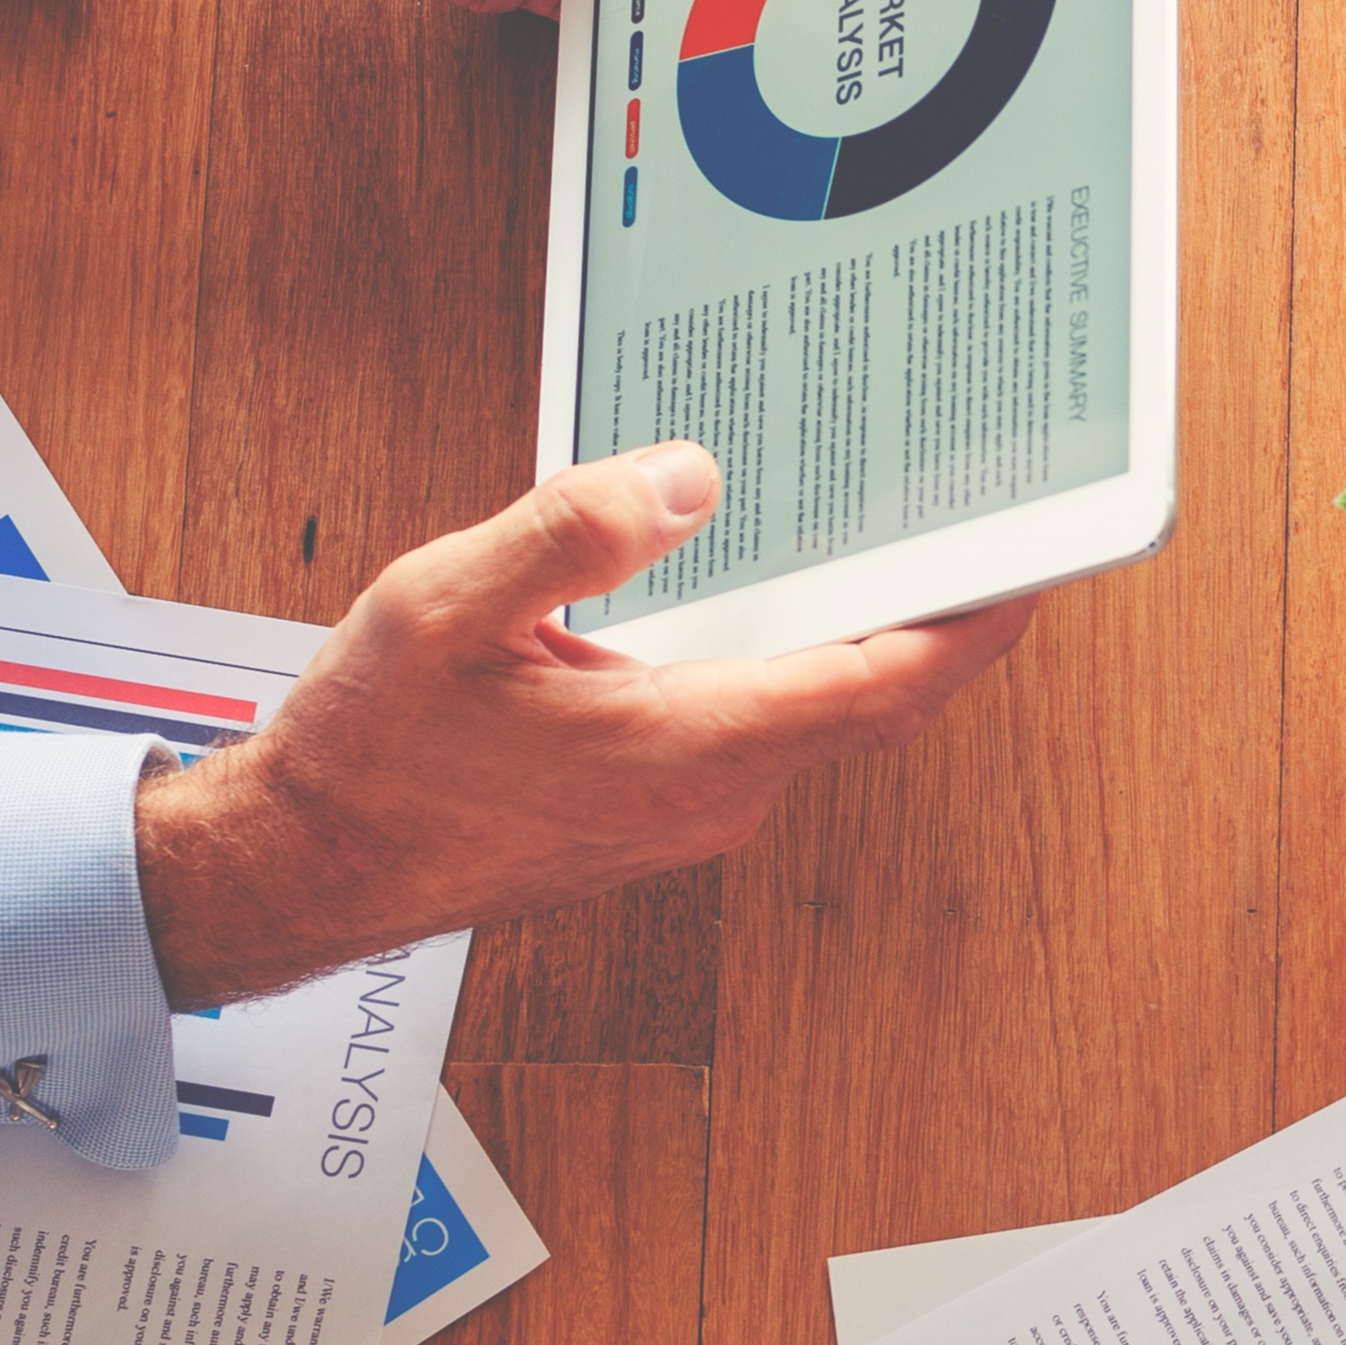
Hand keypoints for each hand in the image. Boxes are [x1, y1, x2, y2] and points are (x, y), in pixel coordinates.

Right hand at [130, 442, 1037, 1004]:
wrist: (306, 866)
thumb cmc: (371, 755)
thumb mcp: (448, 609)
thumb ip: (570, 534)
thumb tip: (684, 478)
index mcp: (688, 747)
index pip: (887, 682)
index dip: (978, 620)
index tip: (1039, 560)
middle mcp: (713, 793)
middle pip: (874, 695)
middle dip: (940, 611)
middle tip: (984, 516)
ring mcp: (692, 810)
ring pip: (818, 711)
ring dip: (860, 632)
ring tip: (886, 531)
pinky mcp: (660, 807)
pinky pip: (762, 724)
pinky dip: (789, 659)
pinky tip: (761, 592)